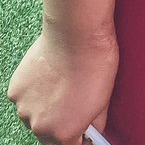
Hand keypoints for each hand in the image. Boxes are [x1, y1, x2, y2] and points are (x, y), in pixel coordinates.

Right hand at [8, 30, 117, 144]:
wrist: (77, 33)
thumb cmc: (95, 62)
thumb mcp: (104, 101)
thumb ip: (94, 123)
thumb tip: (92, 131)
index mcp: (64, 133)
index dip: (79, 138)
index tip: (82, 129)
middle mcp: (41, 126)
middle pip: (49, 135)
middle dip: (60, 123)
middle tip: (72, 102)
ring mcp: (24, 109)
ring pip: (35, 116)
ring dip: (45, 107)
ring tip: (60, 83)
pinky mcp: (16, 90)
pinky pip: (25, 98)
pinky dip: (34, 91)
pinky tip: (49, 75)